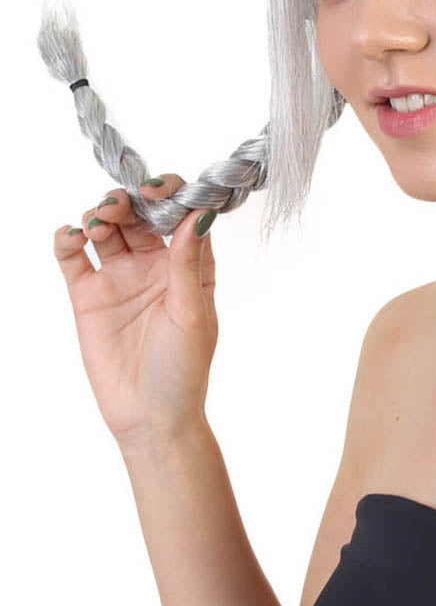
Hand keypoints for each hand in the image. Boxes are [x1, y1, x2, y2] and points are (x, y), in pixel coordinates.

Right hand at [52, 175, 218, 448]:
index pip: (181, 214)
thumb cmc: (184, 369)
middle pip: (139, 215)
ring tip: (98, 224)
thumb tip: (198, 214)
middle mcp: (154, 264)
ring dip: (100, 214)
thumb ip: (189, 264)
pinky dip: (68, 239)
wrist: (149, 417)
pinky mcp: (88, 295)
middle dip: (128, 200)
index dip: (170, 194)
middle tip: (118, 204)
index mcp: (189, 265)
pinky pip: (74, 257)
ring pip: (107, 228)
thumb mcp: (191, 314)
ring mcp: (120, 277)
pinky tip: (71, 237)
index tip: (158, 188)